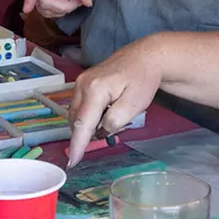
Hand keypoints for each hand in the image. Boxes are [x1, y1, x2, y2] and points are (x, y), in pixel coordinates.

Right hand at [66, 40, 161, 165]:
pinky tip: (105, 112)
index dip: (77, 145)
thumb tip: (102, 130)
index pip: (82, 124)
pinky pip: (80, 106)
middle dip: (86, 133)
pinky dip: (89, 115)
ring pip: (77, 113)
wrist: (146, 56)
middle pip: (77, 119)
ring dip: (88, 124)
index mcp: (95, 90)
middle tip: (108, 133)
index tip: (72, 162)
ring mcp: (81, 81)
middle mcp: (83, 84)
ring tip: (110, 119)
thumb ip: (115, 121)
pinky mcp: (84, 82)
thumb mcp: (135, 104)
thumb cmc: (143, 79)